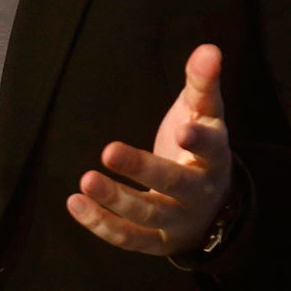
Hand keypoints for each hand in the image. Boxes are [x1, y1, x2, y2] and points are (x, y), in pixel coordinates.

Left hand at [66, 43, 232, 256]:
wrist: (212, 206)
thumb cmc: (200, 147)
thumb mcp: (204, 113)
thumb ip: (202, 81)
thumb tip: (209, 48)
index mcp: (214, 157)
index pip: (211, 147)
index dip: (200, 140)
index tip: (182, 129)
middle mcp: (199, 193)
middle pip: (175, 184)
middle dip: (143, 169)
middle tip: (108, 150)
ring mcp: (178, 221)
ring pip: (149, 215)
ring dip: (116, 201)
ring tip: (85, 180)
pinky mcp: (157, 241)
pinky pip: (129, 238)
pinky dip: (101, 224)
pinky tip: (75, 203)